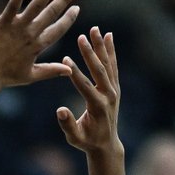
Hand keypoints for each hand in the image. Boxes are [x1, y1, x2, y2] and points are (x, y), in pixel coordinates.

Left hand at [0, 0, 78, 89]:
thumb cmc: (6, 76)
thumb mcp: (31, 75)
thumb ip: (51, 70)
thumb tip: (70, 69)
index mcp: (38, 46)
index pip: (58, 29)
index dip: (68, 18)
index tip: (76, 8)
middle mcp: (30, 34)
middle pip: (51, 13)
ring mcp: (17, 27)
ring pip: (36, 5)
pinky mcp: (3, 22)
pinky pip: (13, 5)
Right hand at [57, 27, 121, 155]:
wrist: (106, 144)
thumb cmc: (87, 141)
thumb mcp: (74, 137)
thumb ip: (67, 124)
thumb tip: (59, 110)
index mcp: (97, 107)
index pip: (85, 86)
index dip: (75, 73)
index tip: (66, 59)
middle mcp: (108, 96)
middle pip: (99, 71)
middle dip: (90, 54)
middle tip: (82, 37)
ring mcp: (114, 90)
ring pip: (107, 64)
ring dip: (101, 46)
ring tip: (95, 29)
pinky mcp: (115, 87)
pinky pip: (113, 66)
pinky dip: (111, 51)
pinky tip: (108, 36)